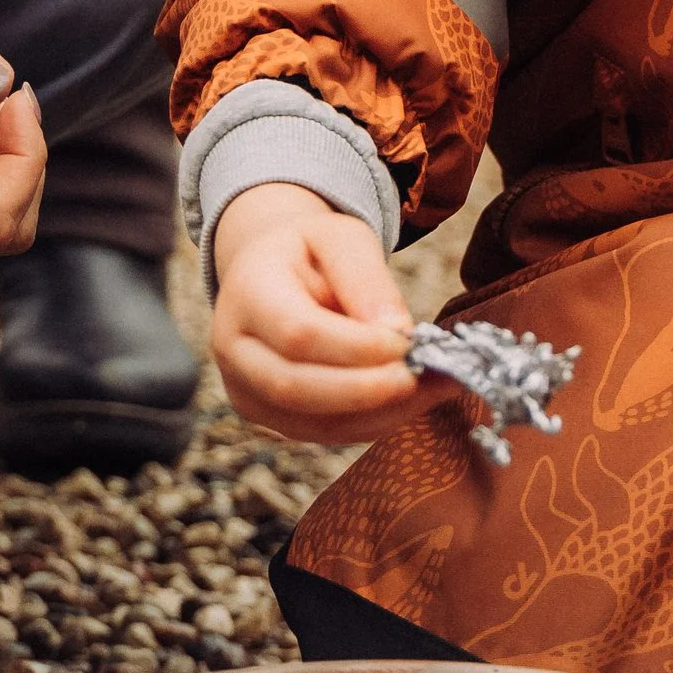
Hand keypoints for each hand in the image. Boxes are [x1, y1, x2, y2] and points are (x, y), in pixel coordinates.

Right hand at [208, 182, 437, 451]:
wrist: (271, 274)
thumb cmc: (310, 252)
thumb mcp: (341, 238)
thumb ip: (367, 280)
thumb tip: (398, 333)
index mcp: (247, 293)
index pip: (297, 333)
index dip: (355, 347)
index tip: (407, 343)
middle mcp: (235, 350)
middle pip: (295, 388)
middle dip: (368, 391)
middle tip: (427, 376)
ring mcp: (247, 392)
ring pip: (315, 423)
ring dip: (383, 413)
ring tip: (438, 386)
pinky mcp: (273, 419)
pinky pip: (327, 433)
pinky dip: (377, 421)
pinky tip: (417, 398)